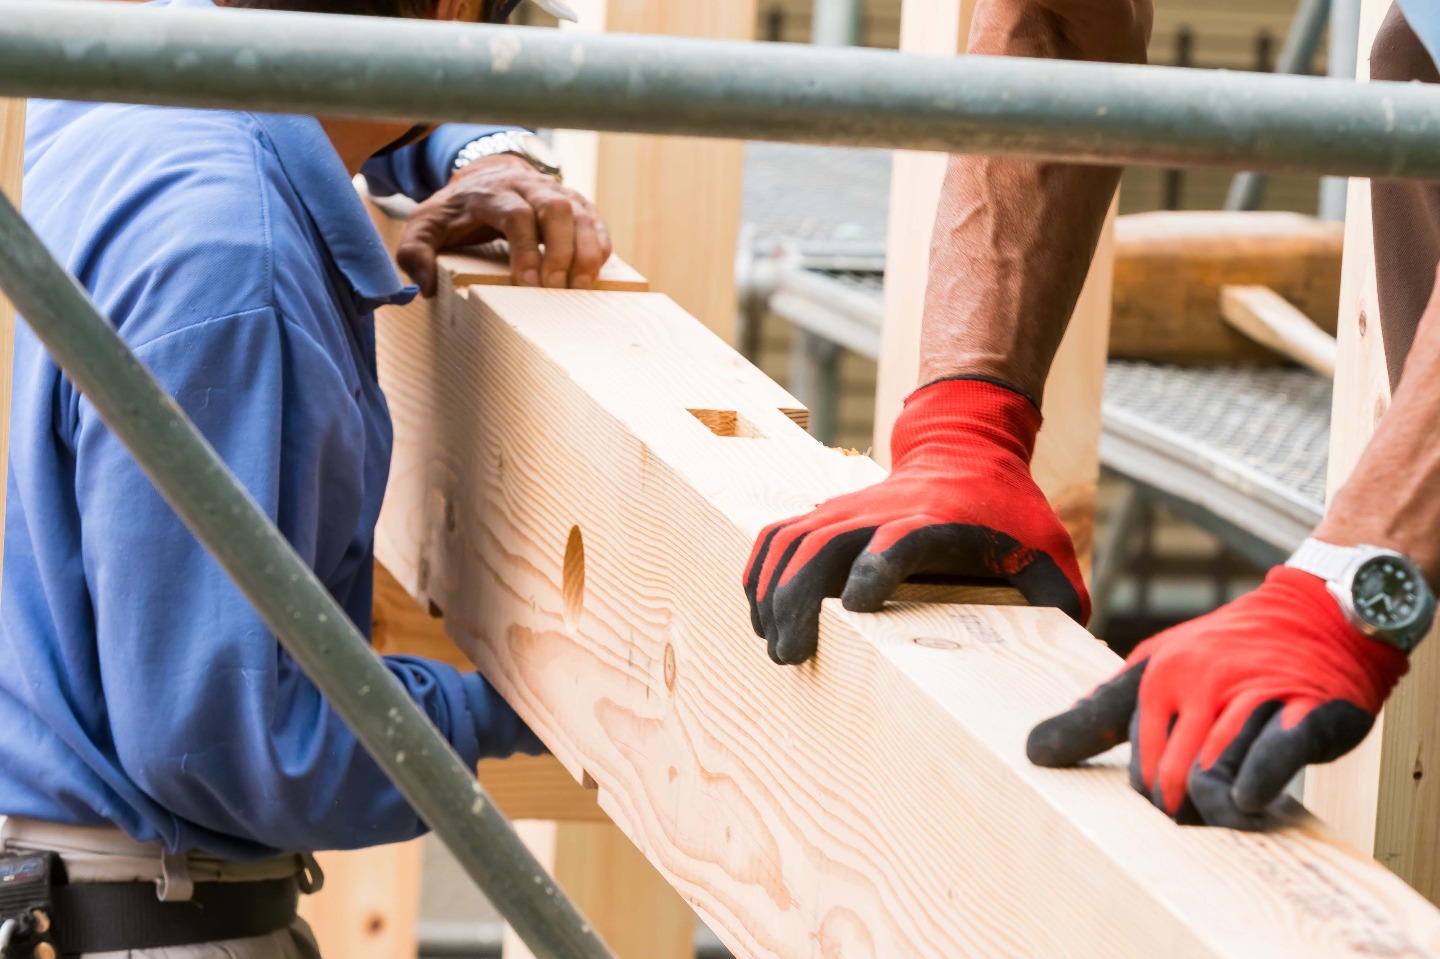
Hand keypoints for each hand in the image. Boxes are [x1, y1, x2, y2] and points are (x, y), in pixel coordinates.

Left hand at [396, 154, 611, 295]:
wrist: (485, 175)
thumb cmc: (456, 210)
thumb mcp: (425, 226)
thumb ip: (415, 252)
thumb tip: (425, 286)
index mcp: (491, 192)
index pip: (516, 215)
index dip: (526, 249)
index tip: (529, 283)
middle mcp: (529, 186)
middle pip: (555, 210)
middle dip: (561, 251)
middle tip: (557, 288)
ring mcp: (556, 192)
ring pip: (581, 213)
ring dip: (586, 251)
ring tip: (582, 286)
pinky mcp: (575, 203)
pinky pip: (596, 220)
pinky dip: (601, 245)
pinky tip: (595, 272)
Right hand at [744, 377, 1087, 664]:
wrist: (968, 445)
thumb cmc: (1011, 514)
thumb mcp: (1050, 554)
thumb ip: (1059, 605)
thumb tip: (1074, 662)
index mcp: (941, 523)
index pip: (900, 541)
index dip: (876, 569)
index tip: (858, 606)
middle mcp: (884, 512)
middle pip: (825, 545)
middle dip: (798, 600)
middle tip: (790, 655)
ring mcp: (850, 509)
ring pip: (793, 541)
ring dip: (772, 591)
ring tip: (772, 643)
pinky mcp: (829, 512)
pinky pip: (778, 532)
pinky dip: (759, 567)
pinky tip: (755, 605)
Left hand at [1027, 567, 1408, 827]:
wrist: (1319, 612)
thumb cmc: (1230, 649)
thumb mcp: (1157, 665)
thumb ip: (1103, 709)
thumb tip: (1037, 749)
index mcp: (1159, 675)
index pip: (1136, 759)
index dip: (1146, 797)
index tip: (1157, 815)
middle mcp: (1201, 682)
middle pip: (1168, 776)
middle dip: (1177, 812)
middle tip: (1193, 826)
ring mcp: (1253, 696)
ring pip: (1211, 774)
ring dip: (1214, 810)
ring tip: (1224, 817)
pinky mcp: (1306, 712)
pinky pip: (1272, 757)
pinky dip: (1255, 786)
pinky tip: (1249, 799)